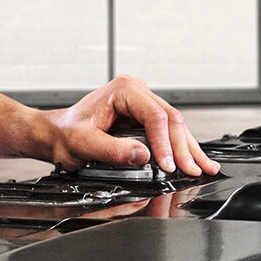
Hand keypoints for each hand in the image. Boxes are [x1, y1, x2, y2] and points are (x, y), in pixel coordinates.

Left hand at [33, 76, 218, 177]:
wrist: (55, 134)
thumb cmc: (65, 134)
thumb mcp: (84, 144)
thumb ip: (112, 151)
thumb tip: (142, 156)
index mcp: (124, 90)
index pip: (155, 116)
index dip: (165, 143)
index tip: (168, 165)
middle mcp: (136, 92)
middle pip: (171, 120)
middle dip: (184, 148)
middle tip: (193, 170)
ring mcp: (142, 105)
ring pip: (175, 126)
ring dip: (189, 148)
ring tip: (205, 167)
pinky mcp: (144, 119)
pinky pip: (168, 132)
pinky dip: (181, 148)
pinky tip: (195, 159)